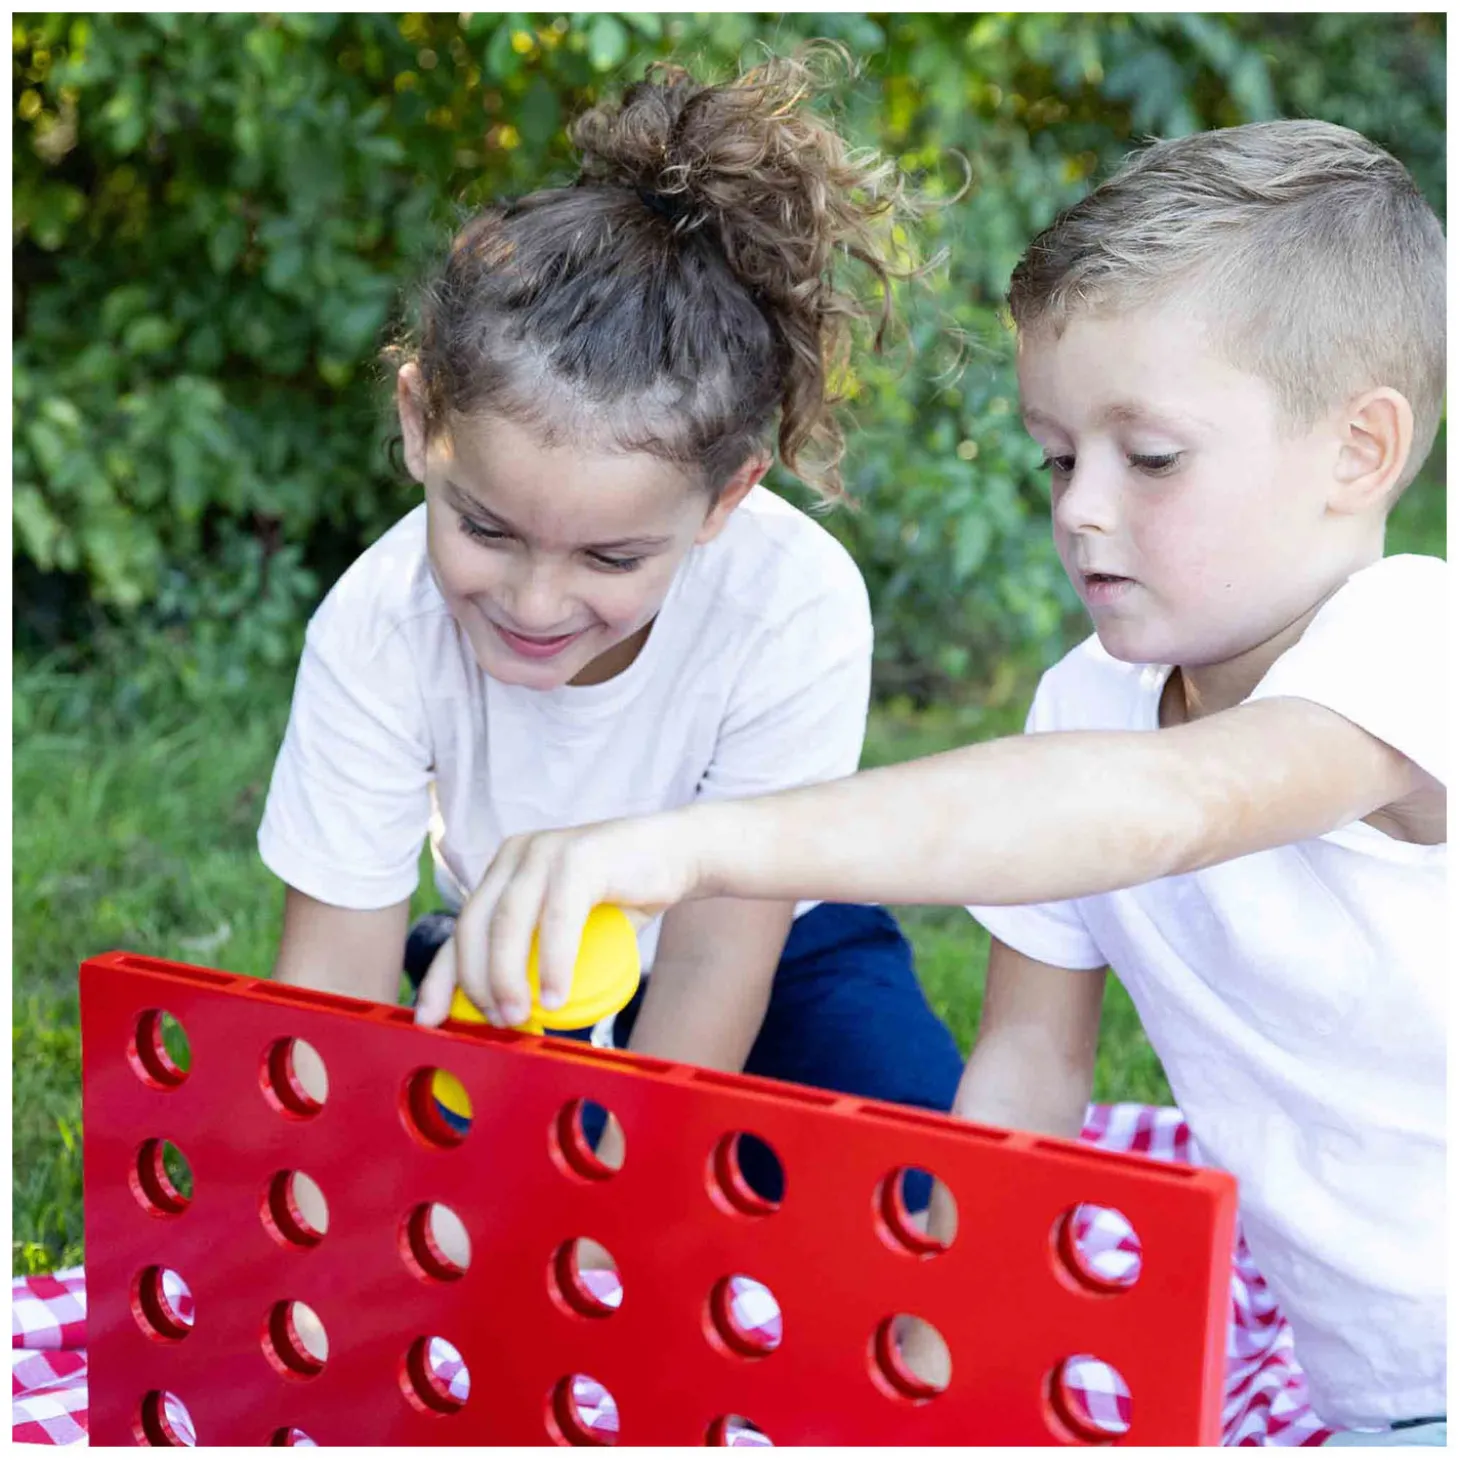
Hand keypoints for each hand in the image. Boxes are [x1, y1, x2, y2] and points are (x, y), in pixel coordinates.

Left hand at [414, 808, 717, 1028]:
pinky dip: (552, 963)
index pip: (461, 928)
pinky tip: (555, 996)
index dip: (441, 975)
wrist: (680, 855)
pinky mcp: (580, 856)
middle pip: (475, 925)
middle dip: (476, 982)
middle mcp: (516, 855)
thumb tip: (506, 1015)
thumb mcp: (569, 927)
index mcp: (505, 871)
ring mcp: (546, 851)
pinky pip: (557, 919)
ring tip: (520, 1017)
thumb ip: (537, 954)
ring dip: (507, 977)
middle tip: (496, 1023)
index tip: (429, 1017)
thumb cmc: (624, 897)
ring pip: (508, 923)